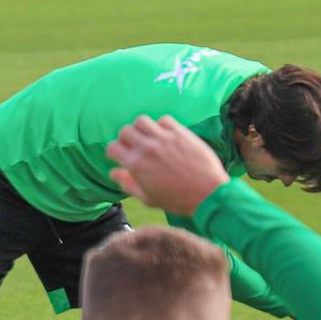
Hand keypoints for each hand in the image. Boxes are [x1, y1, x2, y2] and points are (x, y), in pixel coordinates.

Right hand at [107, 115, 228, 214]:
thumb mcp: (147, 198)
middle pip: (125, 131)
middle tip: (134, 146)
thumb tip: (113, 172)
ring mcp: (164, 138)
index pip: (112, 147)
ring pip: (141, 120)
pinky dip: (161, 125)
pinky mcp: (181, 133)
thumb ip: (127, 184)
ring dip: (141, 128)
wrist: (208, 194)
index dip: (114, 152)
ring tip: (148, 137)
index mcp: (136, 165)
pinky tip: (166, 135)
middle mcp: (147, 148)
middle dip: (125, 138)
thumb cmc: (176, 200)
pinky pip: (164, 119)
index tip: (121, 156)